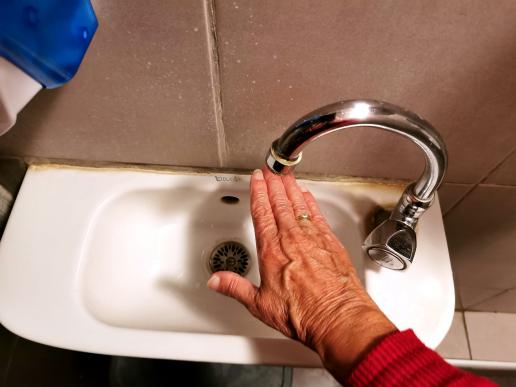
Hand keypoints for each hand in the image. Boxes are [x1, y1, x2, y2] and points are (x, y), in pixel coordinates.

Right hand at [207, 168, 394, 378]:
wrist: (337, 317)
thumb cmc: (303, 313)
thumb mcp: (260, 304)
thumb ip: (235, 288)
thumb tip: (215, 280)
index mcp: (271, 250)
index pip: (261, 212)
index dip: (257, 192)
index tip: (256, 179)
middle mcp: (292, 238)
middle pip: (280, 202)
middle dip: (273, 184)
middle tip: (269, 170)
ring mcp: (313, 237)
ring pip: (298, 204)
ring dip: (290, 188)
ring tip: (285, 176)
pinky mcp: (330, 241)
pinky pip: (317, 214)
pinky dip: (310, 201)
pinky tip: (307, 195)